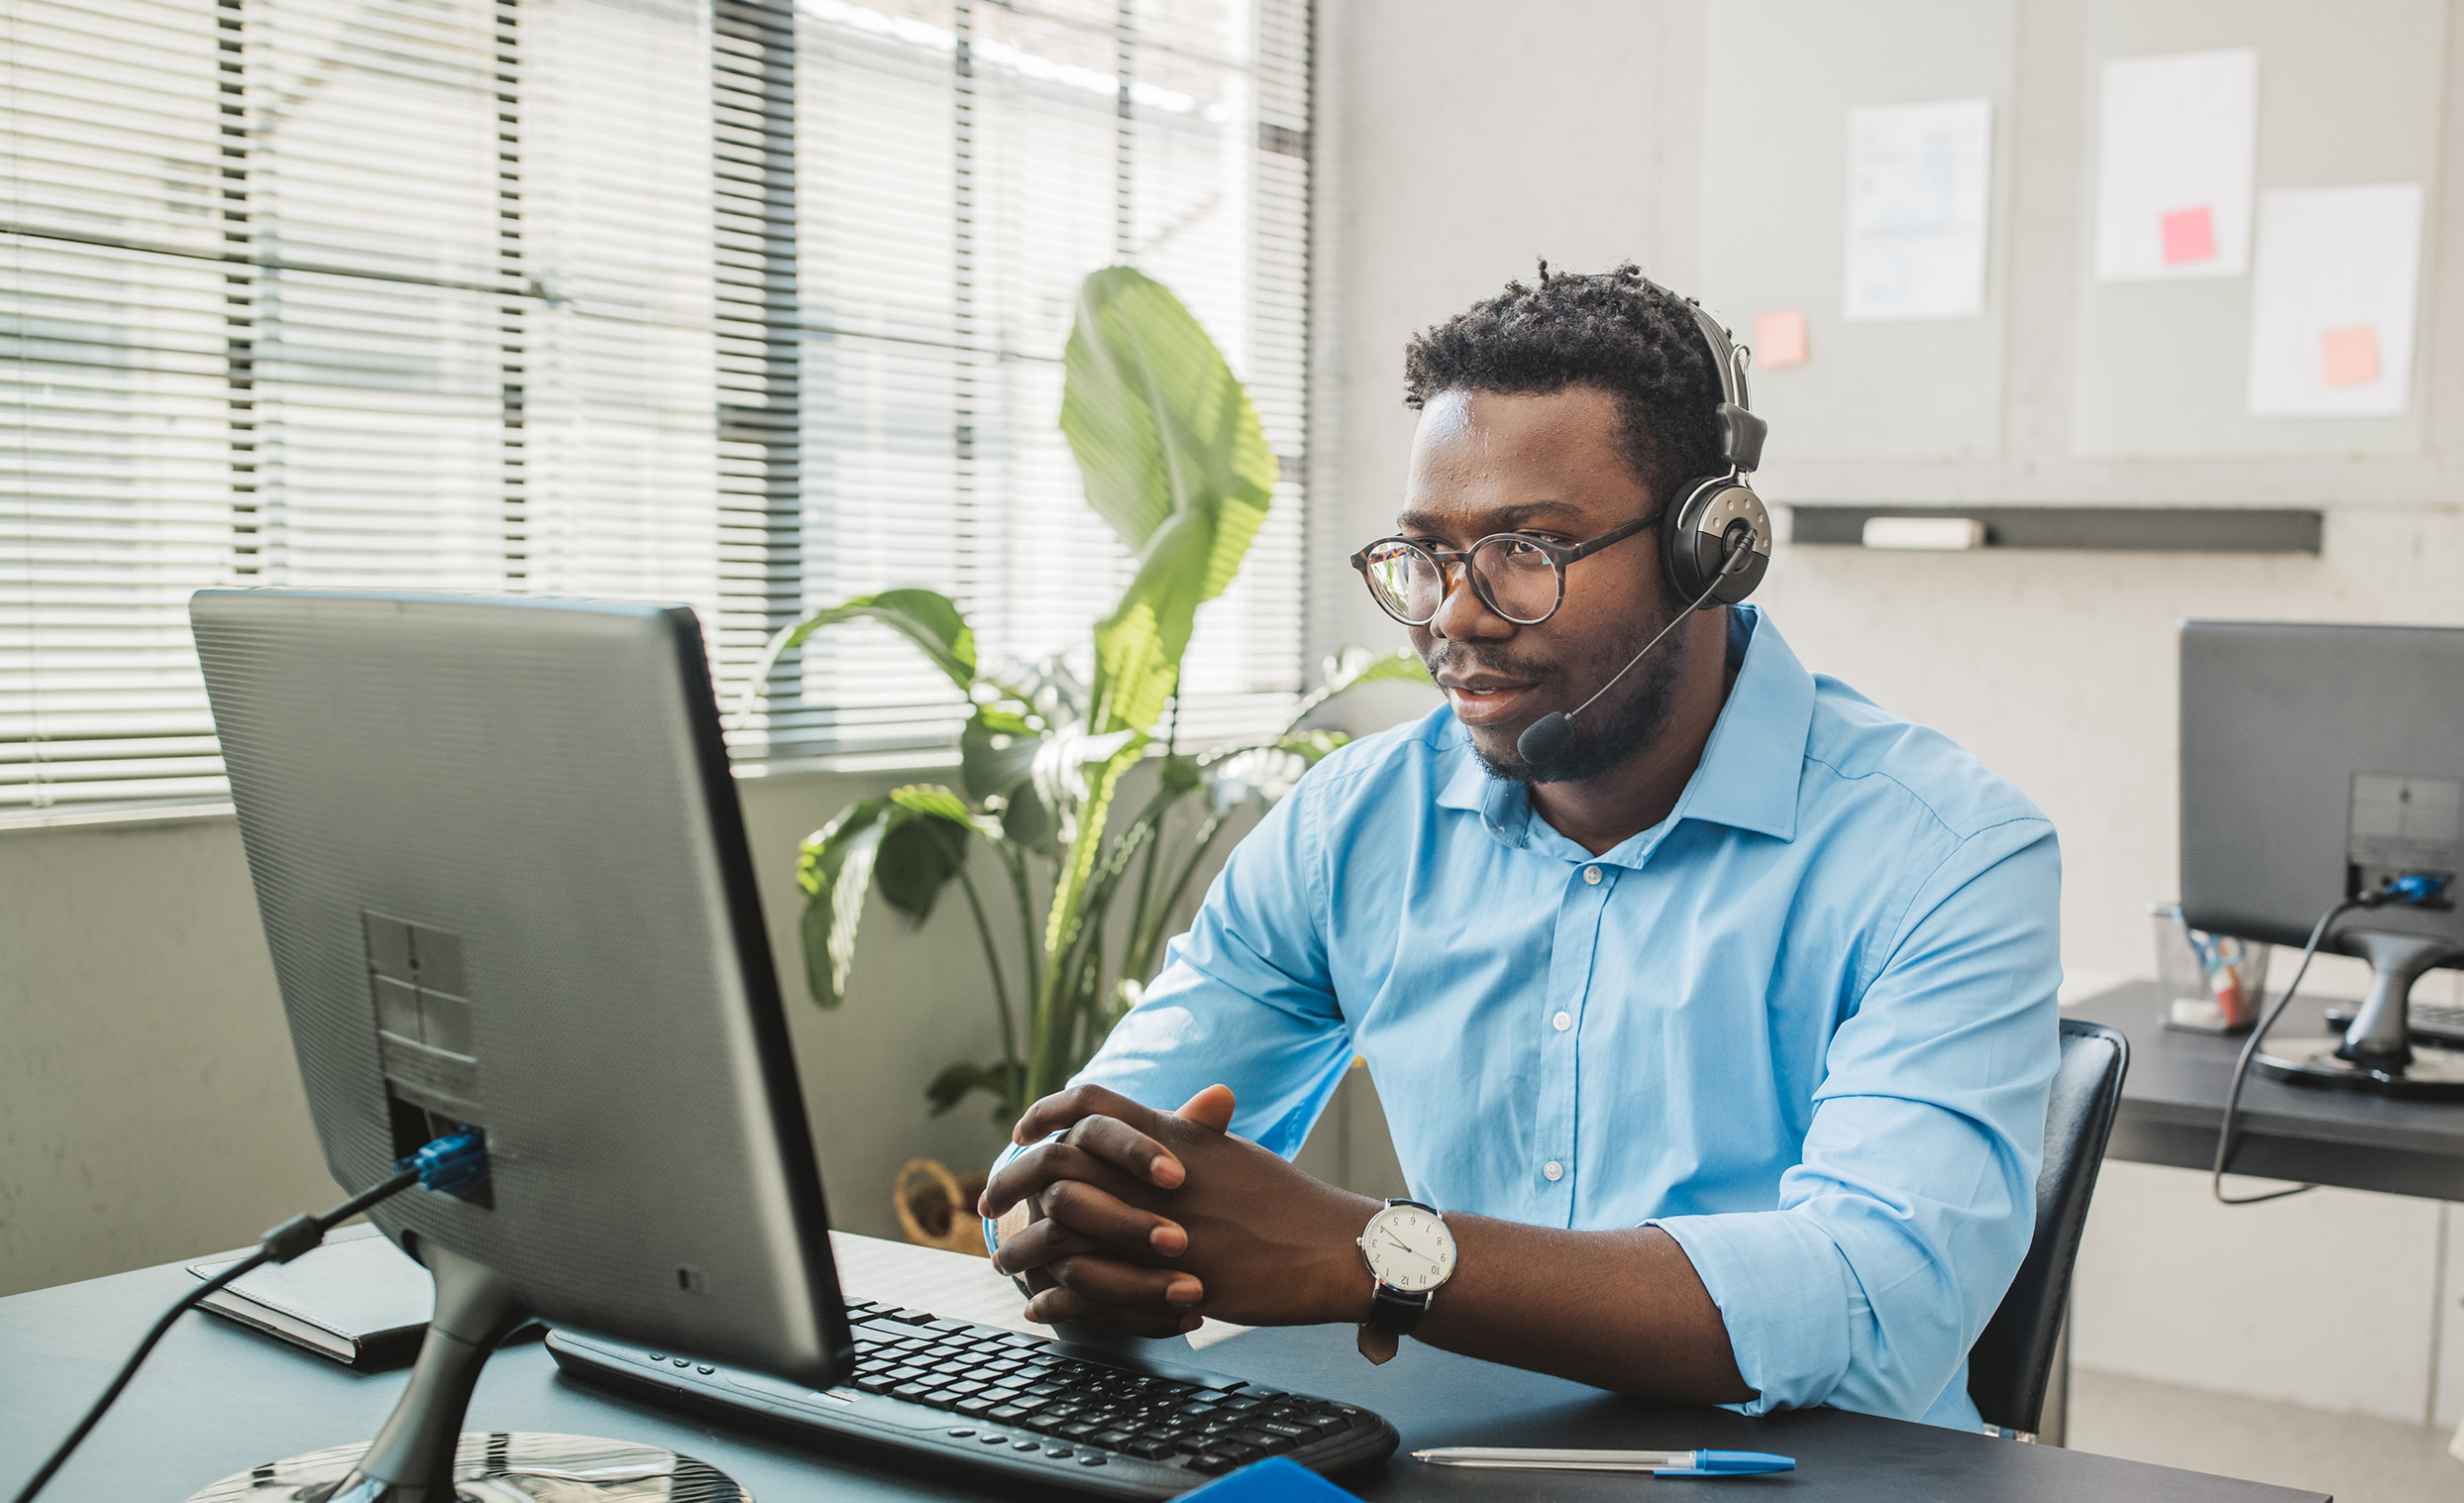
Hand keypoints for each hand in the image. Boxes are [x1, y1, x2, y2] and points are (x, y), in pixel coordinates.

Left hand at [981, 1083, 1380, 1333]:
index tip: (1020, 1132)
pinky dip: (1057, 1300)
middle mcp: (1157, 1178)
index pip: (1090, 1103)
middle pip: (1058, 1165)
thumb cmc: (1287, 1202)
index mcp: (1172, 1138)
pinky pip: (1094, 1293)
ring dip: (1023, 1248)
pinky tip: (1040, 1305)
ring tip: (1002, 1261)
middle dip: (1012, 1181)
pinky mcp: (1170, 1283)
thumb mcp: (1232, 1154)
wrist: (1333, 1247)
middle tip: (988, 1199)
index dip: (1046, 1112)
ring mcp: (1161, 1231)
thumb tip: (1160, 1122)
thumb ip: (1188, 1136)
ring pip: (1064, 1235)